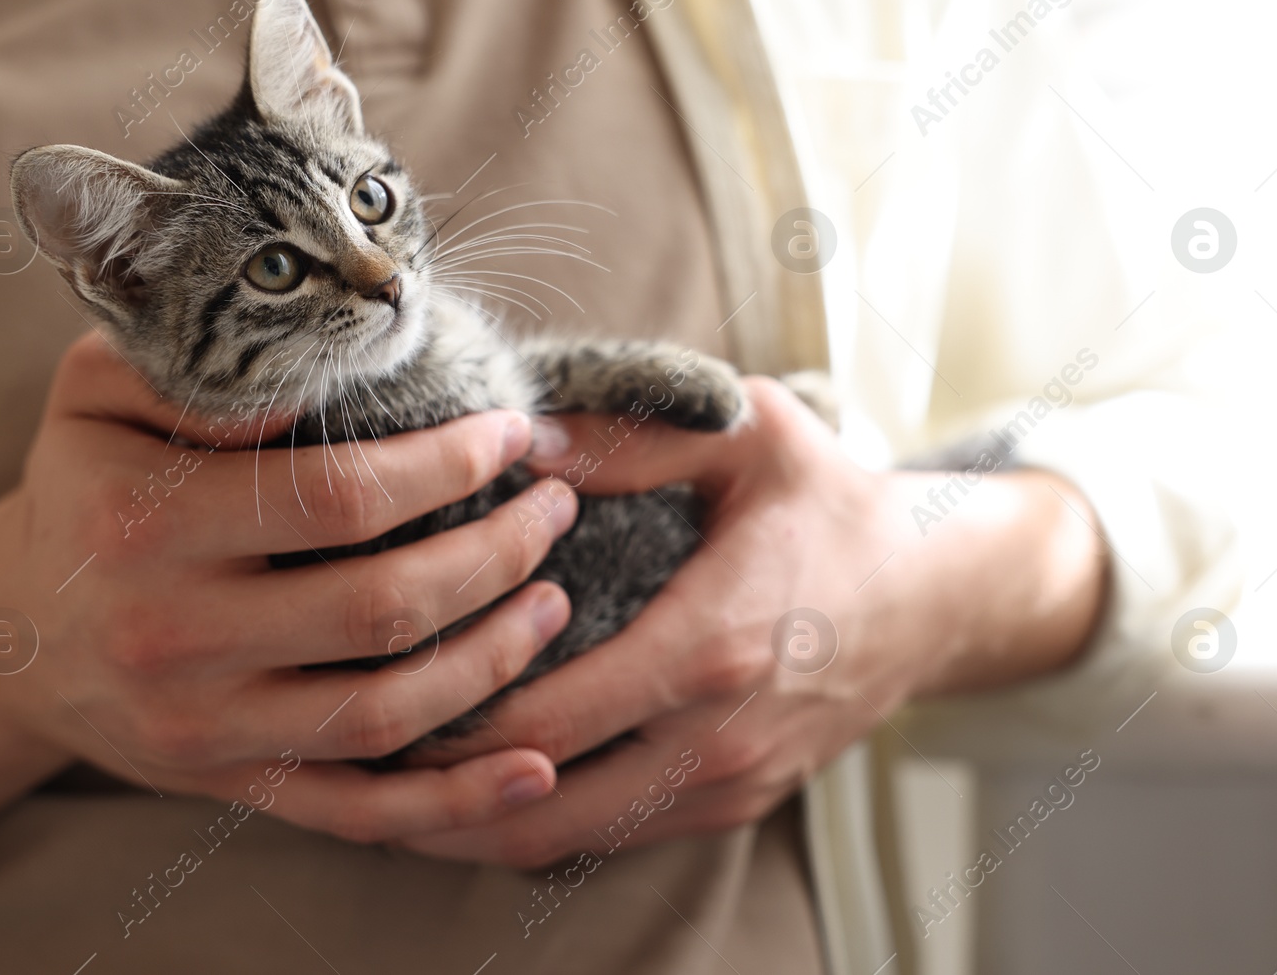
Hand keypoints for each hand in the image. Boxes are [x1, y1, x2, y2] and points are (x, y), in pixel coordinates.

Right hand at [0, 331, 583, 910]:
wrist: (14, 634)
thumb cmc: (87, 490)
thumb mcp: (97, 391)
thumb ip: (196, 365)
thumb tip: (322, 374)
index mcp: (144, 526)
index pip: (338, 497)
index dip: (448, 466)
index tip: (512, 432)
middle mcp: (172, 638)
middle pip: (381, 609)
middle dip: (498, 554)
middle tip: (555, 508)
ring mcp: (204, 730)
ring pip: (386, 714)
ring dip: (495, 660)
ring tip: (554, 600)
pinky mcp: (231, 787)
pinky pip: (358, 812)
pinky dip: (454, 801)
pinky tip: (534, 767)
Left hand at [395, 377, 1104, 866]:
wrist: (935, 595)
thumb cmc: (831, 504)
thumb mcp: (750, 436)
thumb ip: (633, 437)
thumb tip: (516, 442)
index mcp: (709, 644)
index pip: (539, 715)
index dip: (440, 713)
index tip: (367, 682)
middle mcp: (714, 737)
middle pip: (534, 801)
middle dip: (430, 790)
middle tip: (342, 751)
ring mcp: (725, 786)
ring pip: (565, 839)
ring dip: (469, 822)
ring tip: (383, 784)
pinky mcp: (732, 806)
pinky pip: (610, 838)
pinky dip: (532, 823)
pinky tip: (473, 788)